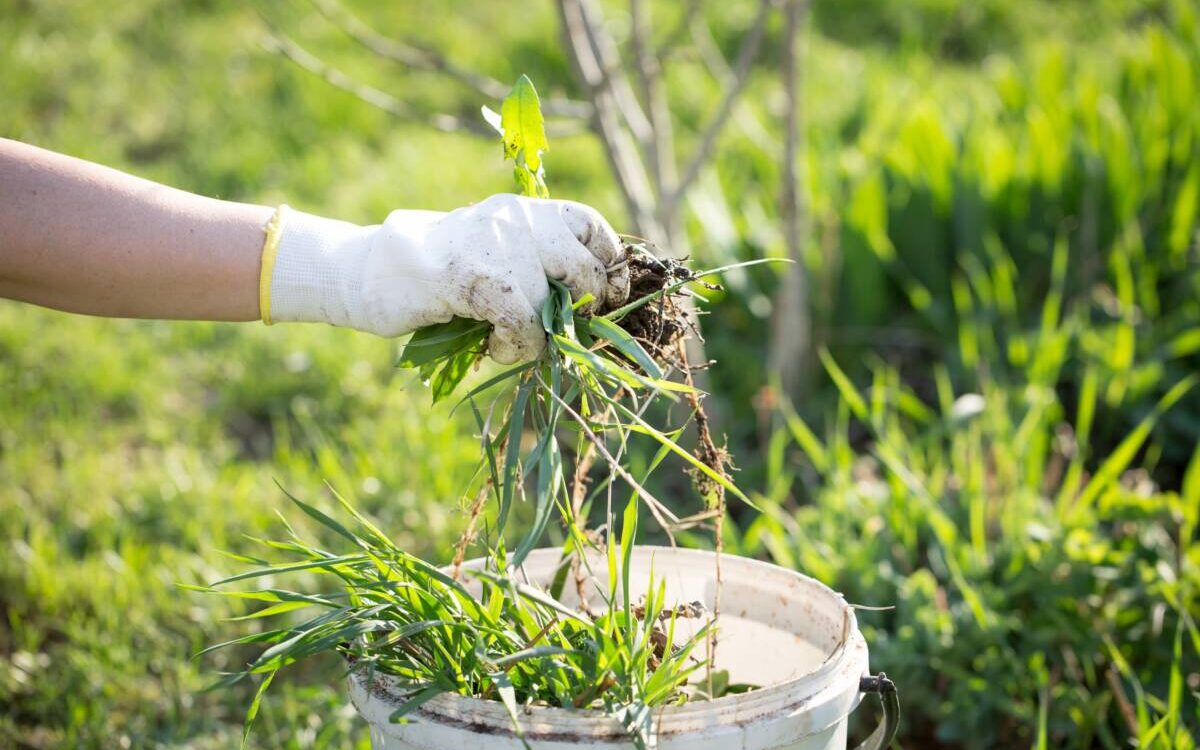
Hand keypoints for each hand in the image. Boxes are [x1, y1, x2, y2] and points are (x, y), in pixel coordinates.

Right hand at [267, 194, 630, 362]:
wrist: (369, 270)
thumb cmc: (437, 272)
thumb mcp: (495, 253)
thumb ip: (536, 264)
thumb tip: (592, 302)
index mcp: (524, 209)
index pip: (590, 223)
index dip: (610, 262)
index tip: (610, 295)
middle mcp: (516, 219)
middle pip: (584, 267)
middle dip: (583, 309)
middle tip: (561, 330)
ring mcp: (495, 246)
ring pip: (553, 303)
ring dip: (540, 337)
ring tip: (510, 343)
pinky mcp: (473, 278)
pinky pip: (522, 322)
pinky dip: (518, 345)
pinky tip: (497, 348)